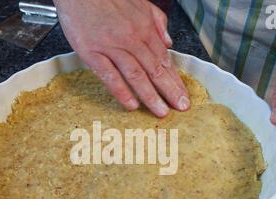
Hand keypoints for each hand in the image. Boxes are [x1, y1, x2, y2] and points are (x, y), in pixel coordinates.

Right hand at [53, 0, 188, 116]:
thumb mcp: (140, 3)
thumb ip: (157, 21)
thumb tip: (169, 41)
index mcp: (144, 28)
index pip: (164, 59)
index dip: (175, 79)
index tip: (182, 94)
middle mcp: (132, 39)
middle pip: (155, 70)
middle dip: (170, 91)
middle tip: (180, 107)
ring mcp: (112, 47)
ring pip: (136, 75)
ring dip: (151, 96)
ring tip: (161, 111)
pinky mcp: (92, 53)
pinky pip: (110, 76)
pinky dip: (122, 91)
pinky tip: (131, 105)